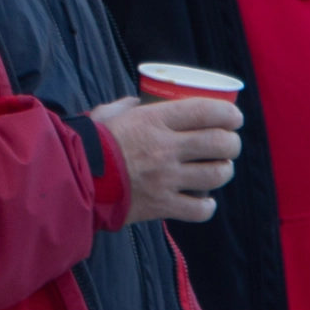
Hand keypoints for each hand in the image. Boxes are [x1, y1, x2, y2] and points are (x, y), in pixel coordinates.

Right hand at [91, 95, 242, 224]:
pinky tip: (205, 201)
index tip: (235, 118)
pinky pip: (199, 210)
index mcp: (155, 120)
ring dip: (223, 171)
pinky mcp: (162, 206)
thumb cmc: (90, 143)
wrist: (74, 180)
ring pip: (216, 175)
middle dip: (232, 144)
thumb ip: (131, 105)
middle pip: (220, 144)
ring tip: (220, 169)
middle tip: (230, 144)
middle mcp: (166, 149)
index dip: (229, 114)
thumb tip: (144, 100)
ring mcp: (166, 179)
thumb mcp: (110, 113)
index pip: (207, 112)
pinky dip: (207, 206)